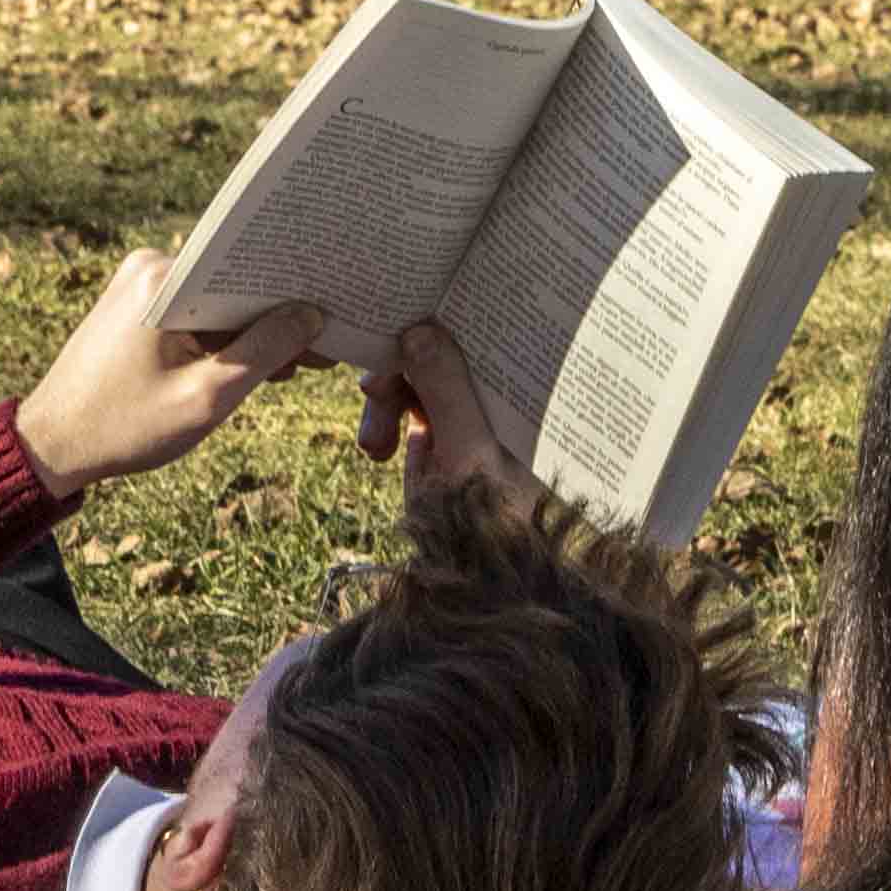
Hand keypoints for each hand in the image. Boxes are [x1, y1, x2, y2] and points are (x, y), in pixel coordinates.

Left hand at [11, 251, 320, 489]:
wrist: (52, 445)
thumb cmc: (125, 427)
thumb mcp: (207, 397)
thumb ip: (264, 351)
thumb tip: (313, 314)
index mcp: (163, 278)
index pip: (247, 268)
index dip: (295, 293)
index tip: (335, 313)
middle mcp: (150, 266)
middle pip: (236, 283)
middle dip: (278, 316)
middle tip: (322, 350)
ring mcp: (141, 283)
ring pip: (220, 300)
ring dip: (251, 332)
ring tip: (293, 366)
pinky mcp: (137, 304)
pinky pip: (198, 311)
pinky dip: (224, 337)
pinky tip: (253, 366)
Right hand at [346, 317, 530, 500]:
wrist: (473, 578)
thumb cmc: (494, 517)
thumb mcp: (470, 450)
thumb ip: (446, 389)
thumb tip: (419, 328)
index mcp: (518, 386)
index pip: (482, 329)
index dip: (442, 316)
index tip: (401, 312)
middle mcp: (493, 390)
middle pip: (438, 346)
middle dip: (399, 367)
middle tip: (372, 390)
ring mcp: (463, 410)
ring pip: (412, 374)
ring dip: (384, 399)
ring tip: (375, 445)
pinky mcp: (436, 433)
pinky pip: (401, 403)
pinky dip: (382, 420)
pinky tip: (377, 449)